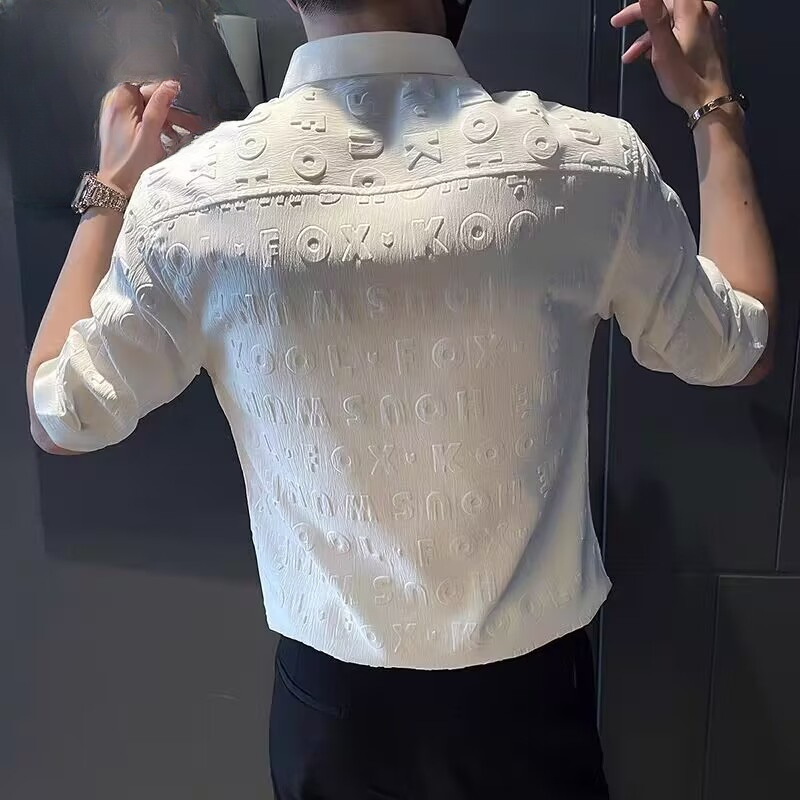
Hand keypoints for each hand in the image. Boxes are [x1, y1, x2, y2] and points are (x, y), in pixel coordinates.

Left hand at [97, 81, 206, 196]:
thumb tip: (171, 85)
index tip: (186, 109)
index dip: (169, 100)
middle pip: (150, 101)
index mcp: (119, 101)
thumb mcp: (150, 132)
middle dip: (172, 112)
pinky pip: (142, 122)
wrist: (116, 188)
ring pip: (148, 112)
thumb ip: (160, 106)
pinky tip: (169, 140)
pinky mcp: (119, 131)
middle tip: (192, 124)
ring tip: (185, 135)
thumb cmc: (132, 164)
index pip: (149, 89)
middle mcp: (114, 106)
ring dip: (167, 122)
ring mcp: (116, 118)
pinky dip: (157, 128)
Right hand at [611, 0, 731, 113]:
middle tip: (620, 26)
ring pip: (673, 20)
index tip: (623, 15)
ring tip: (633, 55)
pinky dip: (665, 39)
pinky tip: (654, 55)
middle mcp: (704, 12)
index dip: (639, 5)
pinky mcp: (709, 38)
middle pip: (667, 5)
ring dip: (650, 34)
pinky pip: (682, 31)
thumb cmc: (688, 79)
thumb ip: (654, 16)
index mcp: (693, 10)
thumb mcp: (663, 47)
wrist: (710, 101)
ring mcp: (709, 25)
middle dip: (641, 19)